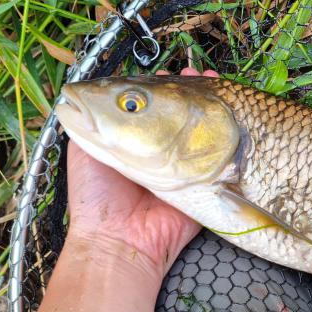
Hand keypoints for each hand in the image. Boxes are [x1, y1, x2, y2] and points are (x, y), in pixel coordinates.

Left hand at [65, 67, 216, 276]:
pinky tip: (229, 107)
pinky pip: (218, 154)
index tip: (169, 73)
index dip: (160, 87)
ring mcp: (182, 164)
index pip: (148, 105)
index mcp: (131, 139)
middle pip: (178, 112)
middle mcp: (159, 149)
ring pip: (200, 127)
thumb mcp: (83, 150)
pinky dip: (227, 130)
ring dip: (209, 102)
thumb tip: (86, 93)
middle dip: (189, 89)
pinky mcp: (202, 181)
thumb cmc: (97, 197)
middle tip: (196, 75)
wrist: (120, 239)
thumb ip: (88, 121)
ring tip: (212, 80)